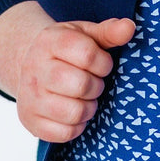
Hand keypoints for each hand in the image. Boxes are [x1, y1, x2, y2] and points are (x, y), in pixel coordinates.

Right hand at [14, 16, 134, 142]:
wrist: (30, 64)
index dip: (104, 63)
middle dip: (97, 86)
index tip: (103, 64)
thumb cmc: (66, 49)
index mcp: (50, 42)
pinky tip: (74, 111)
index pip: (87, 55)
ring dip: (89, 107)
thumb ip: (109, 31)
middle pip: (81, 85)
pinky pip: (64, 133)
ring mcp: (30, 98)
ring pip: (74, 112)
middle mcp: (35, 69)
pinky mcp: (30, 122)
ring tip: (85, 97)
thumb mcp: (86, 33)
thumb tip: (129, 27)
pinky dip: (77, 125)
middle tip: (94, 81)